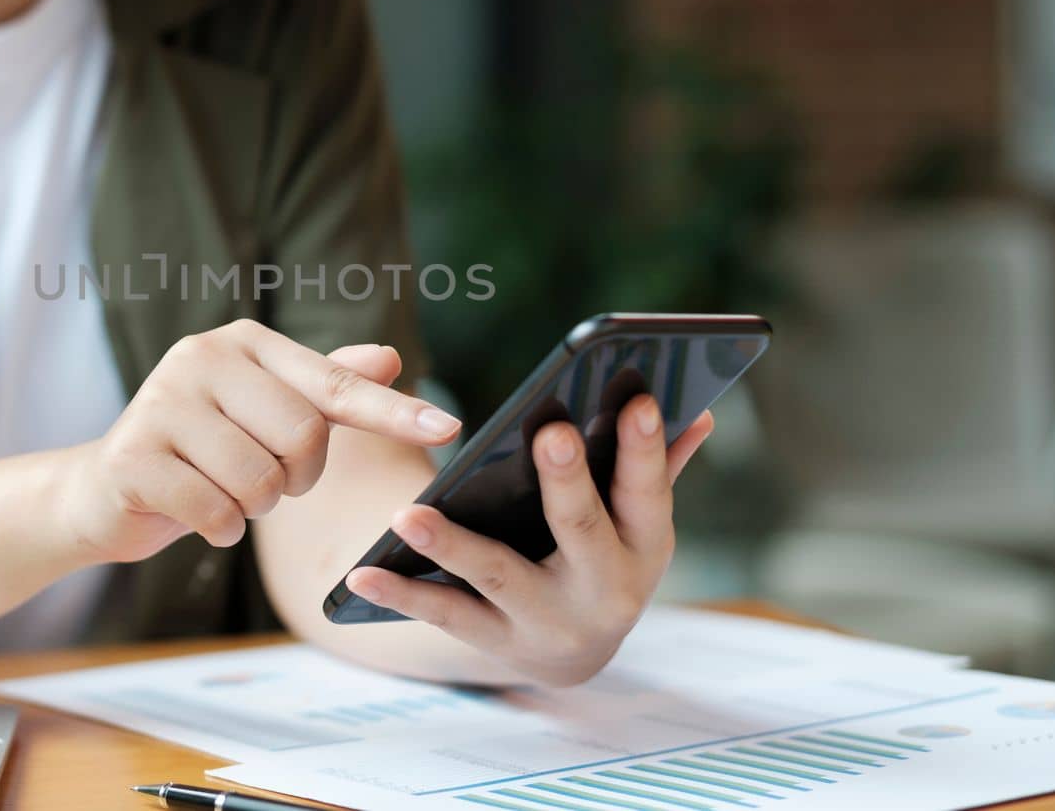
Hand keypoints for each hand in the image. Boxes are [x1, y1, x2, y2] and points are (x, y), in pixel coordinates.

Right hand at [58, 319, 460, 564]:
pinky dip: (219, 529)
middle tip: (263, 480)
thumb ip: (326, 386)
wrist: (105, 489)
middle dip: (295, 479)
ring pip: (260, 481)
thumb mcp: (266, 414)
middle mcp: (201, 357)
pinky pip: (217, 512)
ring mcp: (162, 402)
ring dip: (254, 508)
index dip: (392, 411)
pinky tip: (198, 515)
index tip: (447, 428)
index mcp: (244, 343)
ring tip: (223, 492)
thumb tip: (389, 356)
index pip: (334, 384)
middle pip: (302, 439)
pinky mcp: (135, 454)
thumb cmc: (202, 450)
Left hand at [344, 397, 712, 686]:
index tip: (639, 400)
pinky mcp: (496, 643)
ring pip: (499, 576)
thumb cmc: (598, 556)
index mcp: (645, 548)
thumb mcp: (635, 521)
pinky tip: (360, 576)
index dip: (646, 450)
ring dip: (453, 544)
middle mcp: (606, 592)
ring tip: (406, 515)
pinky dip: (401, 595)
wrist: (567, 653)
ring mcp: (549, 621)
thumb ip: (656, 467)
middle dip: (568, 482)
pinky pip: (445, 614)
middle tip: (550, 432)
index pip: (649, 493)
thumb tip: (694, 411)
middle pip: (582, 530)